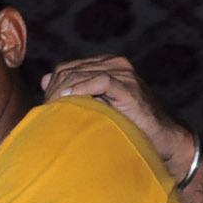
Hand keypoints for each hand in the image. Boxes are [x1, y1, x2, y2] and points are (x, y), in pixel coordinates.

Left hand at [41, 55, 196, 176]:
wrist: (159, 138)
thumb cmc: (126, 125)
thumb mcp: (95, 105)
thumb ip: (72, 90)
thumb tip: (44, 80)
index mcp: (104, 65)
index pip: (65, 69)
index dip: (52, 86)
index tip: (44, 107)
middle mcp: (114, 64)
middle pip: (69, 71)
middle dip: (54, 91)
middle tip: (46, 111)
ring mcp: (123, 73)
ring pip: (80, 75)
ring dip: (64, 92)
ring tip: (55, 111)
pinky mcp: (129, 86)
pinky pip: (100, 81)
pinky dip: (82, 90)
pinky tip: (70, 101)